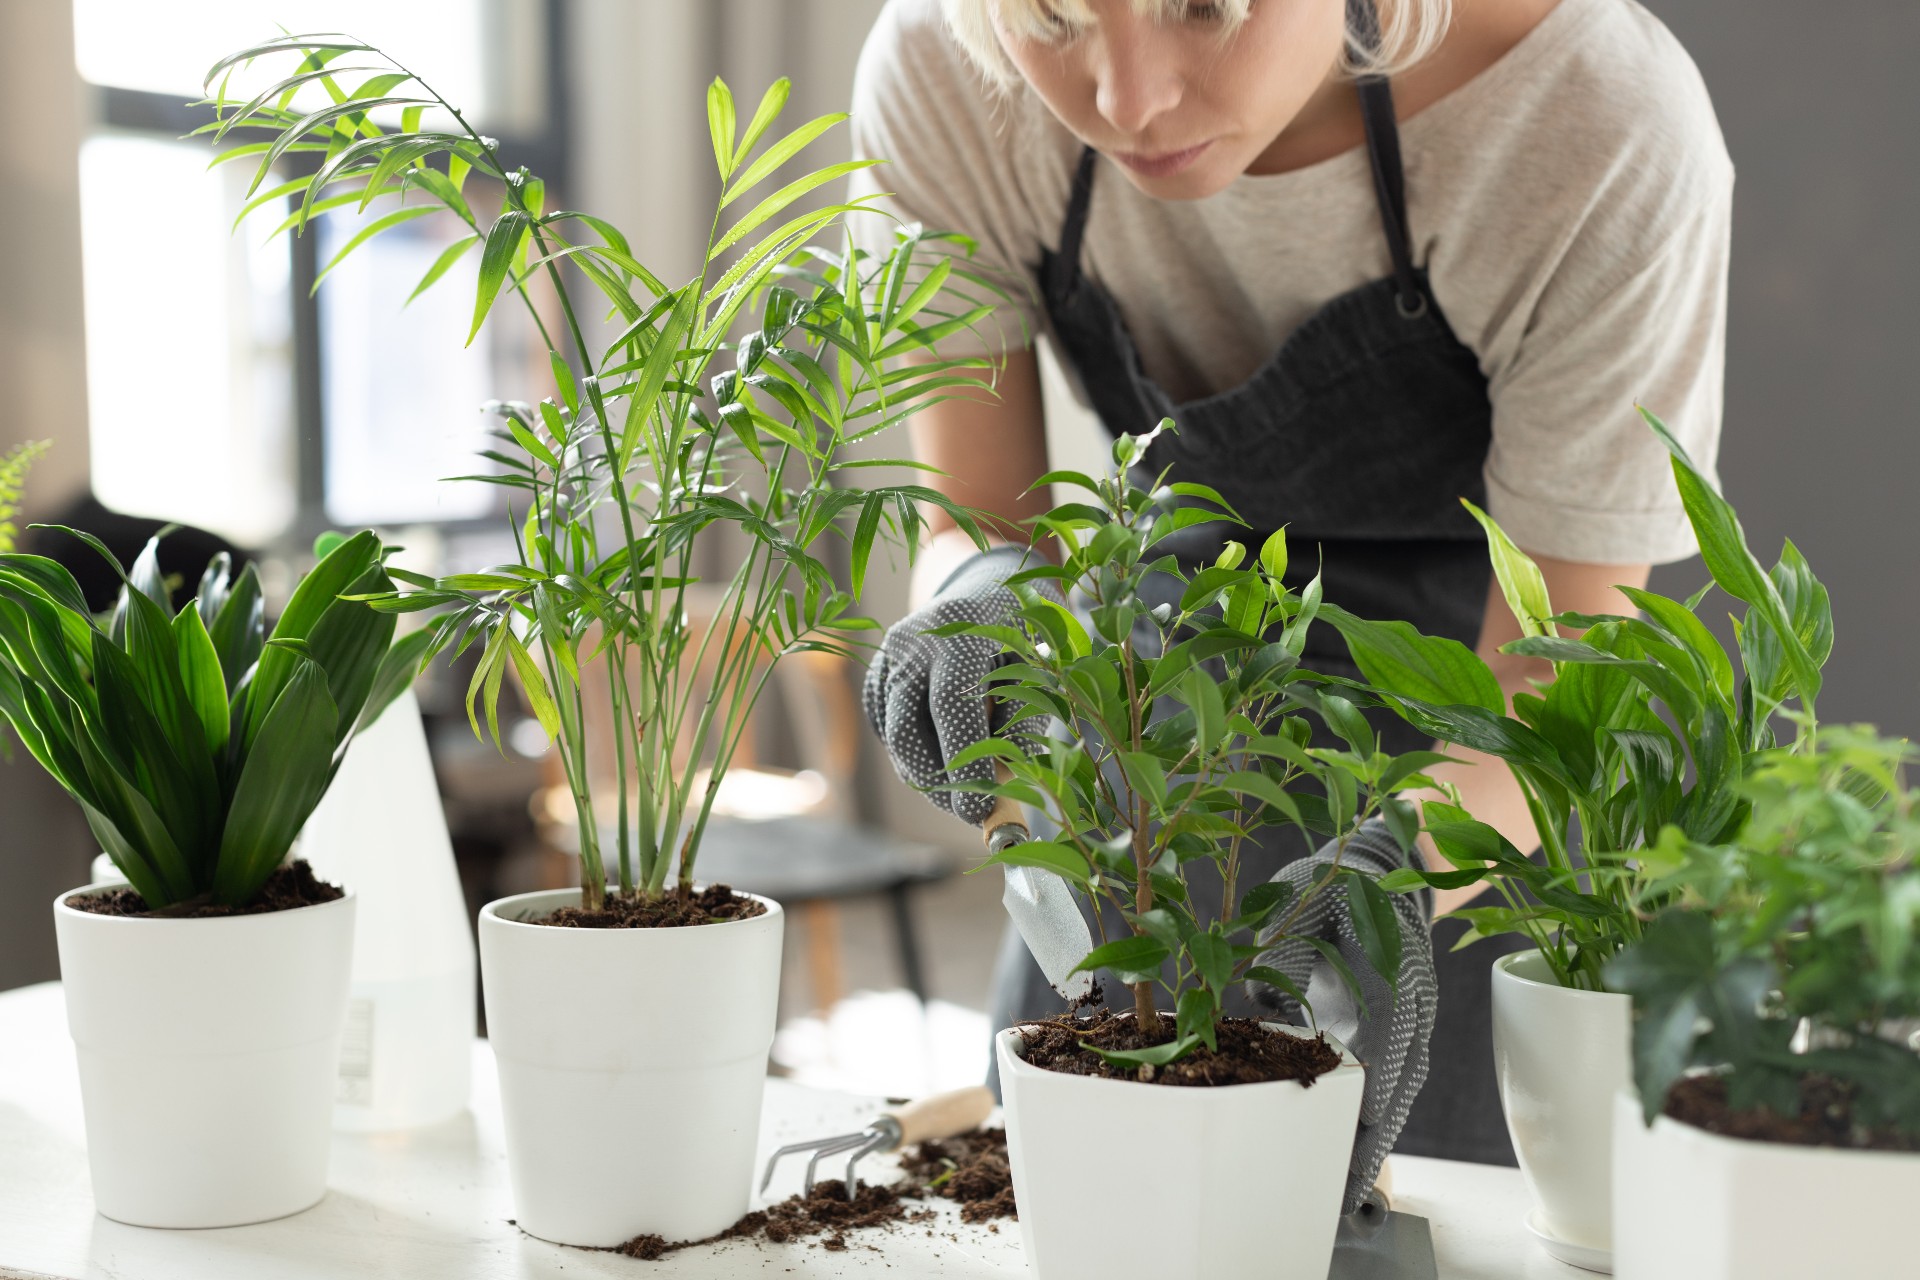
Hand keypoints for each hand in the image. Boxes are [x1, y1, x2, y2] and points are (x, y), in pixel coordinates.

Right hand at [862, 545, 1060, 824]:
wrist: (984, 589)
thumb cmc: (1023, 634)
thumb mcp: (1039, 671)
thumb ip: (1025, 722)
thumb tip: (1004, 778)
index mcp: (961, 631)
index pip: (951, 705)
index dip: (964, 762)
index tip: (981, 808)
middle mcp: (914, 641)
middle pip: (907, 727)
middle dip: (936, 781)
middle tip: (969, 811)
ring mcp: (889, 655)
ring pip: (893, 734)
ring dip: (924, 774)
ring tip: (962, 791)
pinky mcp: (877, 673)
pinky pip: (886, 728)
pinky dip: (912, 754)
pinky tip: (943, 758)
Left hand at [1243, 819, 1437, 1215]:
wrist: (1379, 872)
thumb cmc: (1333, 887)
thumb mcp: (1301, 901)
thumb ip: (1284, 949)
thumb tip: (1257, 996)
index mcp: (1390, 963)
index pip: (1392, 1027)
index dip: (1379, 1074)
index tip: (1365, 1115)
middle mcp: (1413, 999)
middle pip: (1403, 1077)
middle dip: (1376, 1135)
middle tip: (1347, 1187)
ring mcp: (1413, 1021)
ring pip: (1402, 1090)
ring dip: (1378, 1140)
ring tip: (1348, 1193)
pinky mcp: (1401, 1035)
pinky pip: (1395, 1086)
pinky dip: (1377, 1124)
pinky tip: (1353, 1159)